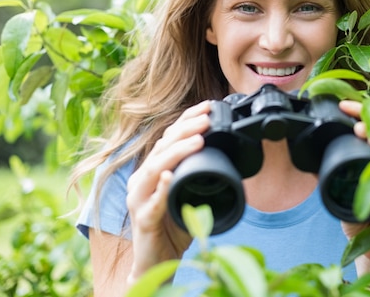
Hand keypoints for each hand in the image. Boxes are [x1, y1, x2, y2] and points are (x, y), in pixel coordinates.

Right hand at [125, 101, 211, 283]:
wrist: (157, 262)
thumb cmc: (173, 226)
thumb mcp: (191, 195)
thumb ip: (200, 178)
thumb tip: (229, 160)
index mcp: (154, 171)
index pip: (169, 138)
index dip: (186, 120)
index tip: (207, 106)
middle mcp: (143, 180)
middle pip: (162, 147)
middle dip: (185, 129)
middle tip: (207, 117)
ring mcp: (139, 199)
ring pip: (155, 169)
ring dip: (177, 152)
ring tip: (197, 140)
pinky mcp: (143, 220)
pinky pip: (151, 202)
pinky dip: (161, 188)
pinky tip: (169, 176)